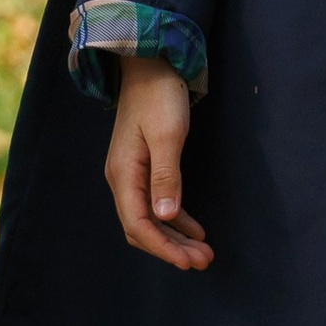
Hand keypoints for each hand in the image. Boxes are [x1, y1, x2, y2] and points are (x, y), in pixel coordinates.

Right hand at [103, 57, 211, 270]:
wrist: (149, 64)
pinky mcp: (143, 168)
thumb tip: (165, 216)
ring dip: (174, 238)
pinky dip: (174, 220)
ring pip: (149, 219)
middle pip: (142, 228)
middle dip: (171, 248)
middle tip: (204, 261)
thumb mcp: (168, 134)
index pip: (138, 225)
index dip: (163, 248)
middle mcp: (122, 179)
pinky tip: (195, 229)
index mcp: (124, 174)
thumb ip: (166, 176)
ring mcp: (131, 174)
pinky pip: (155, 204)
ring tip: (203, 252)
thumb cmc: (160, 95)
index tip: (188, 262)